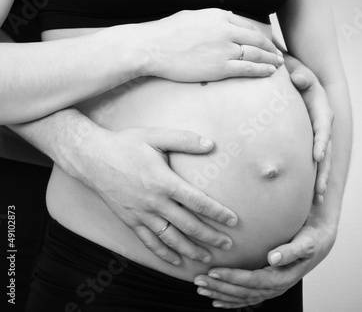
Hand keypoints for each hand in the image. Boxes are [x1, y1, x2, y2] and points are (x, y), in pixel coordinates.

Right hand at [70, 126, 237, 264]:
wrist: (91, 157)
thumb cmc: (125, 144)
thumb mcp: (155, 136)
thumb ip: (184, 139)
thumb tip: (211, 144)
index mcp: (164, 182)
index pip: (198, 202)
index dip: (218, 213)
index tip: (233, 221)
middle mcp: (154, 203)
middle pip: (189, 225)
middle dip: (211, 237)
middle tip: (228, 245)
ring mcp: (141, 214)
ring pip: (171, 239)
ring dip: (190, 250)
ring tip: (207, 258)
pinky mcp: (130, 221)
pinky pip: (149, 242)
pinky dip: (163, 254)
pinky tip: (175, 261)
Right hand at [124, 9, 283, 81]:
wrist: (153, 48)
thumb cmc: (167, 33)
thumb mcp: (192, 16)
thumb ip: (212, 19)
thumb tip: (225, 18)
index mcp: (219, 16)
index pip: (247, 25)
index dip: (261, 35)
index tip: (266, 42)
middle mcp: (226, 30)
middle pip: (256, 39)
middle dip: (270, 48)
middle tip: (278, 54)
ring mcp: (224, 49)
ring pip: (256, 54)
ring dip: (270, 59)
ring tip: (278, 64)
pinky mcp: (220, 67)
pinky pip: (247, 68)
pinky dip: (262, 70)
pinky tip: (270, 72)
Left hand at [193, 202, 337, 308]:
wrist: (318, 242)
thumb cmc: (310, 238)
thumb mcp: (305, 242)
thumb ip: (290, 250)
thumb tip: (273, 258)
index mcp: (283, 276)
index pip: (253, 281)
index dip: (233, 278)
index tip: (214, 271)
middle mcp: (276, 286)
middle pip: (244, 291)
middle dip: (220, 287)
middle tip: (199, 280)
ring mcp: (272, 289)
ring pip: (242, 296)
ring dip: (221, 293)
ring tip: (201, 289)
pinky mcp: (268, 286)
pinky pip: (247, 298)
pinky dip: (231, 301)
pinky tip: (216, 301)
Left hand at [285, 53, 333, 204]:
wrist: (296, 75)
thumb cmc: (295, 72)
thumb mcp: (298, 69)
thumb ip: (300, 74)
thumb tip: (298, 78)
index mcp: (322, 111)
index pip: (323, 129)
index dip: (321, 142)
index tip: (317, 157)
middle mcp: (323, 126)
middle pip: (326, 152)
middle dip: (323, 171)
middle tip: (320, 190)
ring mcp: (317, 136)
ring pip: (322, 161)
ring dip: (320, 179)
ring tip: (318, 200)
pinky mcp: (309, 142)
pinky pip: (312, 162)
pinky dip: (311, 177)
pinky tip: (308, 196)